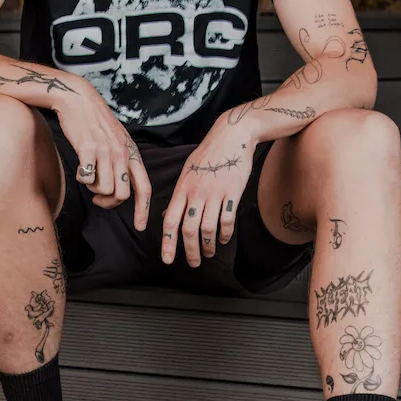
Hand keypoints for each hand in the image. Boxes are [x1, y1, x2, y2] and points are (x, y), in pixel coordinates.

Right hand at [53, 80, 151, 229]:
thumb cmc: (96, 122)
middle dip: (109, 204)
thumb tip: (121, 189)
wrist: (78, 99)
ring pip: (104, 190)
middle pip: (122, 195)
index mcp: (131, 153)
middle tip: (99, 199)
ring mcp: (105, 151)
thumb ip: (123, 162)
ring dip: (94, 189)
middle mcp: (121, 153)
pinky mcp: (87, 149)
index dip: (144, 210)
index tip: (140, 227)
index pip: (145, 187)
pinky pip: (87, 178)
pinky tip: (81, 169)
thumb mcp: (118, 140)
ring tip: (90, 177)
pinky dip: (82, 179)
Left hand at [162, 116, 255, 266]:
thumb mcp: (187, 172)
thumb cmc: (208, 155)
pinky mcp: (232, 193)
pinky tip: (223, 239)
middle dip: (189, 251)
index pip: (170, 220)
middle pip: (189, 229)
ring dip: (207, 246)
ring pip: (208, 228)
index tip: (167, 259)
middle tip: (193, 263)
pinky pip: (227, 220)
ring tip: (208, 254)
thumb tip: (168, 215)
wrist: (231, 137)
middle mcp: (196, 193)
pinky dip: (225, 234)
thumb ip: (179, 195)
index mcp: (182, 188)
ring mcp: (215, 193)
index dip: (167, 242)